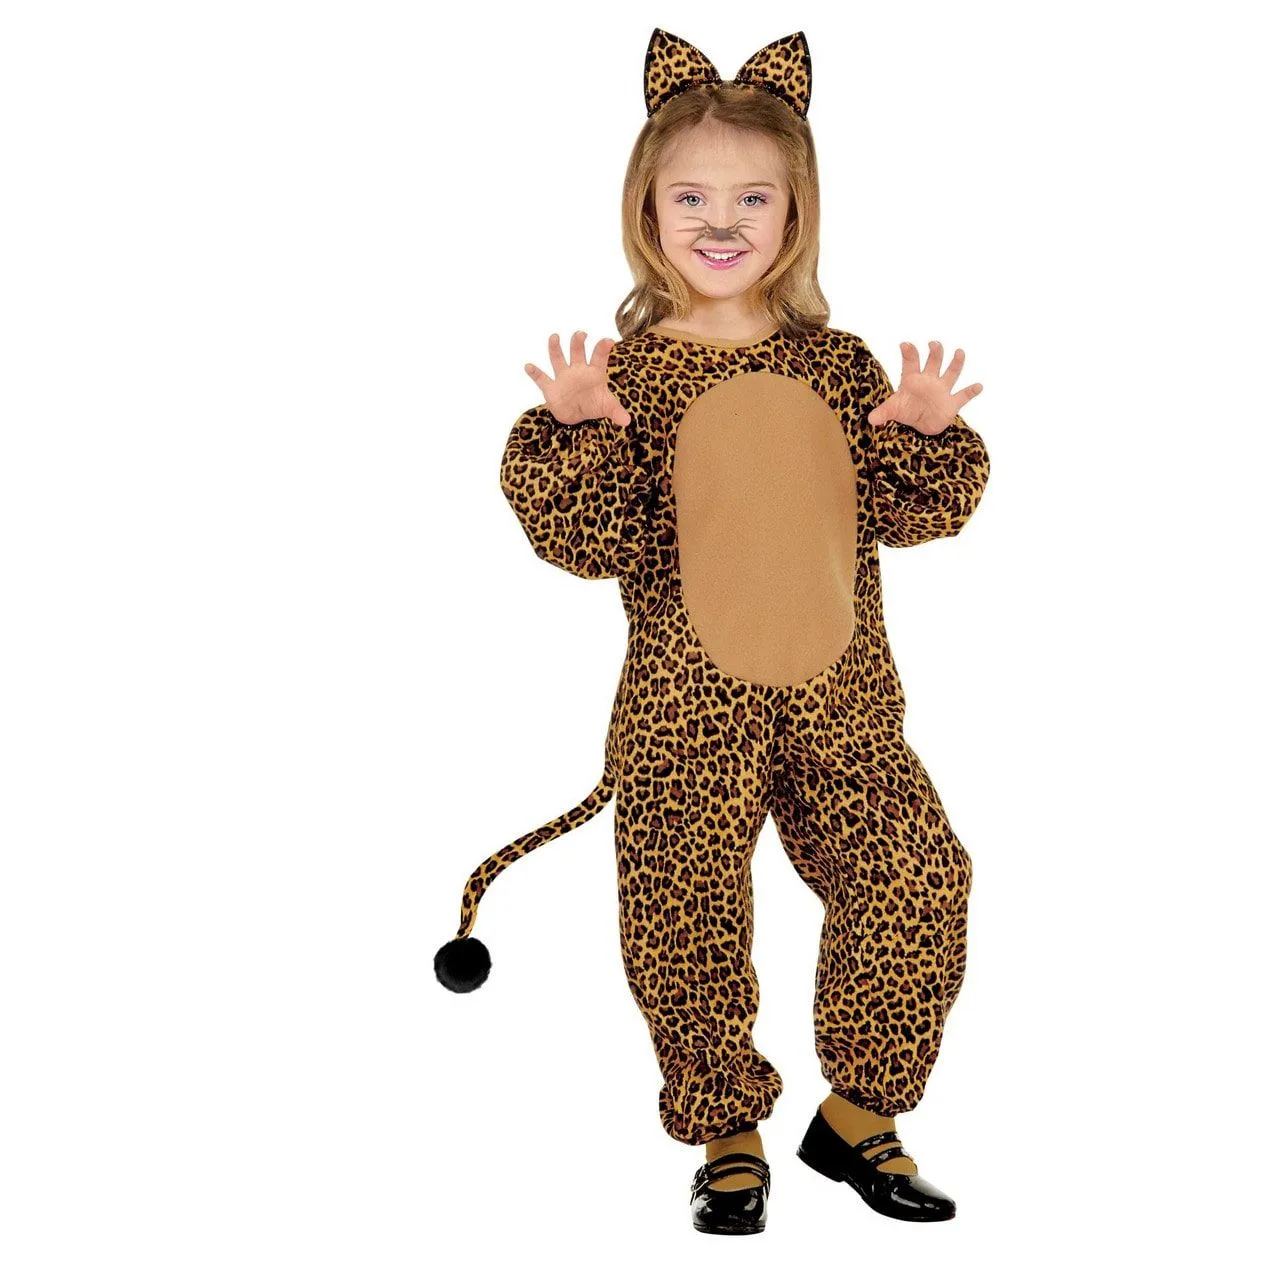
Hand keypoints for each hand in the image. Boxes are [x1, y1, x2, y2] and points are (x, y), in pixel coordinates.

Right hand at [524, 331, 631, 426]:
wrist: (576, 416)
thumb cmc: (593, 405)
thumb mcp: (607, 408)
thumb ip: (616, 412)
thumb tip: (627, 421)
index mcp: (593, 372)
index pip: (599, 357)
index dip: (603, 348)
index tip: (608, 340)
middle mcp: (577, 370)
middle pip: (577, 352)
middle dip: (578, 342)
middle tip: (581, 334)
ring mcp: (563, 377)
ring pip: (558, 359)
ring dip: (555, 348)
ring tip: (555, 337)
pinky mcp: (551, 388)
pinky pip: (542, 379)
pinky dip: (535, 373)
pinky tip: (529, 366)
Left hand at [866, 340, 982, 435]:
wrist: (921, 425)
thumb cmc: (906, 412)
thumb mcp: (892, 411)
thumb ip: (882, 413)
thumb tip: (870, 420)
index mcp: (912, 380)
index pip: (910, 363)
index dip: (908, 353)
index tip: (904, 344)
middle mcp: (929, 381)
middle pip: (933, 362)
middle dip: (934, 352)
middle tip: (933, 344)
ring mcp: (941, 390)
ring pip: (951, 373)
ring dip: (955, 363)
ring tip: (959, 352)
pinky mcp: (951, 403)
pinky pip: (963, 396)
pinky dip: (970, 392)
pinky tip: (978, 386)